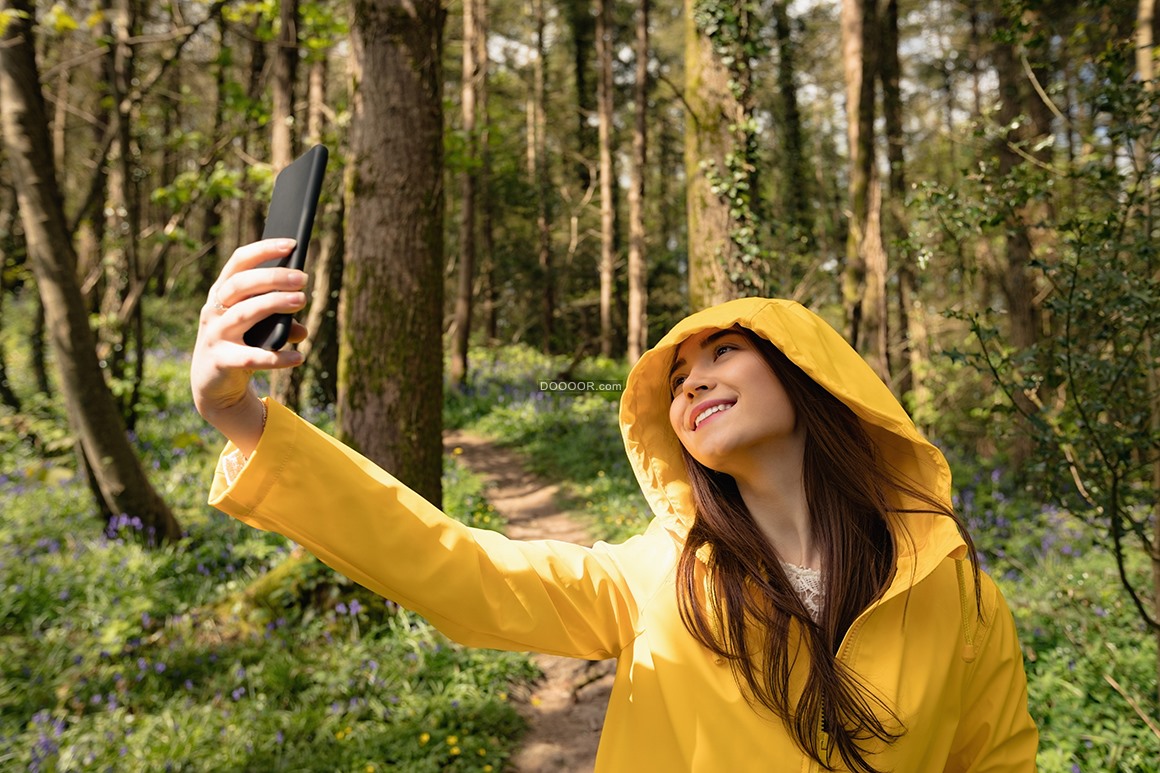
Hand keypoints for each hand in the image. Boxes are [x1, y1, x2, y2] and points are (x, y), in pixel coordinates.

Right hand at [191, 238, 309, 454]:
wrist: (213, 386)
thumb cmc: (239, 346)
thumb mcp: (258, 330)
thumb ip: (280, 324)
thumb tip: (302, 329)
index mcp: (222, 294)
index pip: (239, 262)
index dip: (263, 250)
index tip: (291, 244)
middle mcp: (214, 310)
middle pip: (241, 284)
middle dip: (273, 277)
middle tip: (303, 278)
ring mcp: (215, 335)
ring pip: (244, 313)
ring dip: (274, 304)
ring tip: (302, 301)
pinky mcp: (221, 361)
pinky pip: (251, 357)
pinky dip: (276, 358)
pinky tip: (298, 357)